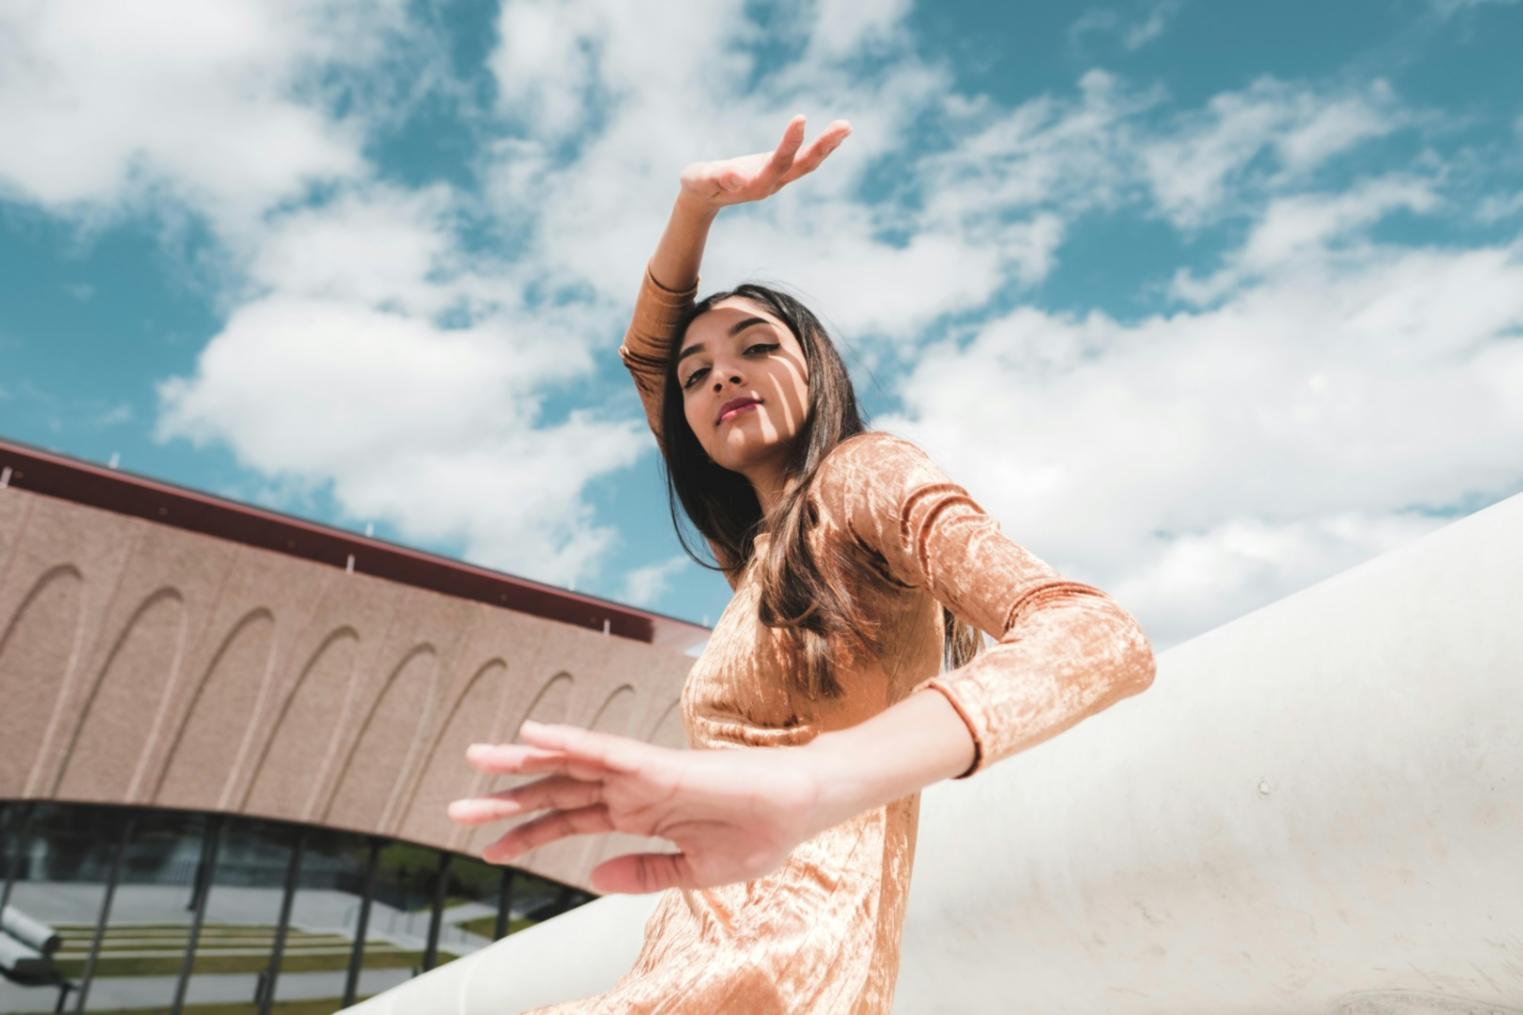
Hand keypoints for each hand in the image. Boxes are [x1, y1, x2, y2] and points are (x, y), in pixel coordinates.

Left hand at [448, 721, 858, 894]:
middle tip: (456, 810)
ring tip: (476, 759)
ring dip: (522, 762)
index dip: (528, 834)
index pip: (569, 821)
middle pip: (557, 792)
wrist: (800, 812)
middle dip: (507, 800)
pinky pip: (603, 750)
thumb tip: (592, 878)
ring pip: (569, 764)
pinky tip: (534, 734)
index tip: (488, 851)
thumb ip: (644, 874)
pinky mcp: (658, 765)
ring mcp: (642, 774)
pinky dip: (567, 741)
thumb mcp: (694, 873)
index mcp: (639, 814)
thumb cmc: (759, 834)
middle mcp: (631, 790)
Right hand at [678, 114, 851, 209]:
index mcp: (755, 186)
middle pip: (803, 165)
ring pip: (808, 162)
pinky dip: (822, 145)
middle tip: (845, 125)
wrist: (703, 197)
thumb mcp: (700, 180)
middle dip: (824, 146)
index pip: (778, 164)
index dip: (790, 144)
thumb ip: (715, 178)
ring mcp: (778, 179)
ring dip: (828, 145)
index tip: (801, 118)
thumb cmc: (698, 185)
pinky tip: (836, 133)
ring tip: (846, 126)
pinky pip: (805, 158)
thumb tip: (735, 177)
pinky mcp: (779, 170)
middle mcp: (772, 184)